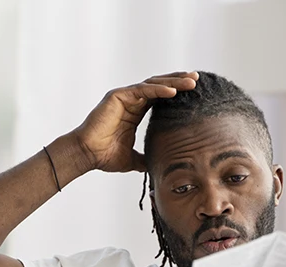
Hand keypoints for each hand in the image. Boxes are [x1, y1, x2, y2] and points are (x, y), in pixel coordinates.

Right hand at [71, 71, 197, 173]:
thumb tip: (156, 167)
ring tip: (192, 82)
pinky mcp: (118, 96)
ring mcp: (124, 96)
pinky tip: (173, 90)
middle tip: (197, 79)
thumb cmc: (104, 156)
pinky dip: (158, 89)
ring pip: (154, 84)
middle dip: (179, 81)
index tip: (195, 91)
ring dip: (173, 82)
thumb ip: (145, 159)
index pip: (161, 97)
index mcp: (136, 111)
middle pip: (160, 86)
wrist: (87, 155)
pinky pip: (142, 90)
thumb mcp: (132, 159)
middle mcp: (131, 101)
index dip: (177, 92)